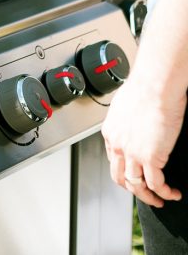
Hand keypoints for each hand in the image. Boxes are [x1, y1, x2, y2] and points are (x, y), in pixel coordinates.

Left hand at [102, 78, 184, 206]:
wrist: (155, 84)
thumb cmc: (145, 87)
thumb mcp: (126, 105)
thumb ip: (127, 119)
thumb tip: (134, 121)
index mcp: (110, 132)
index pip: (113, 160)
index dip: (124, 171)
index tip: (135, 174)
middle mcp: (117, 144)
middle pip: (120, 177)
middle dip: (134, 189)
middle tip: (145, 193)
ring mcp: (132, 153)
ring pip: (136, 185)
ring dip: (149, 196)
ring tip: (160, 199)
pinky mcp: (150, 157)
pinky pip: (156, 184)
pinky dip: (165, 193)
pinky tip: (173, 192)